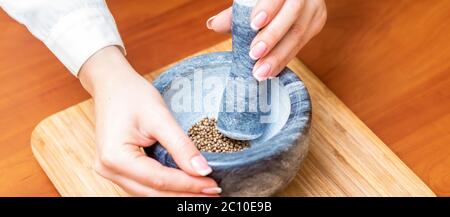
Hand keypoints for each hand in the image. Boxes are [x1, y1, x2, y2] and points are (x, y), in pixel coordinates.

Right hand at [79, 46, 219, 195]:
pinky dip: (165, 187)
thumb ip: (181, 146)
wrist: (112, 84)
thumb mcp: (160, 117)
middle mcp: (108, 170)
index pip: (159, 180)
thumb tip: (203, 171)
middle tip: (213, 193)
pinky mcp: (118, 169)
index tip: (213, 185)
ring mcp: (111, 171)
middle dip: (184, 194)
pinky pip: (144, 185)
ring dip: (176, 193)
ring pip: (148, 193)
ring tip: (202, 191)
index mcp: (115, 157)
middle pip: (153, 193)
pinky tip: (184, 184)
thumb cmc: (131, 94)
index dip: (188, 184)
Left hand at [207, 0, 326, 80]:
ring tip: (260, 72)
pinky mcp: (316, 23)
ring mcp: (314, 8)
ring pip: (299, 33)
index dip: (268, 8)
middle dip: (272, 37)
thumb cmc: (265, 1)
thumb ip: (234, 13)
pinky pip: (301, 45)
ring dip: (278, 56)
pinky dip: (284, 59)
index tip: (254, 24)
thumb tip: (213, 25)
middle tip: (253, 55)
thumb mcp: (251, 2)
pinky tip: (271, 72)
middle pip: (292, 14)